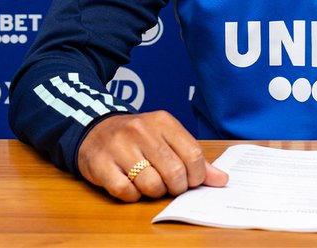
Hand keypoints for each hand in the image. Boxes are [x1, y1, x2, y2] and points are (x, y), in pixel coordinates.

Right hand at [77, 110, 228, 201]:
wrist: (96, 129)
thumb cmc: (139, 137)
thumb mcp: (167, 137)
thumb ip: (193, 158)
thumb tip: (221, 180)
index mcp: (163, 121)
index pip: (193, 154)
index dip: (197, 175)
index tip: (192, 180)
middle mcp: (142, 131)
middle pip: (174, 172)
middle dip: (177, 187)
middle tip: (172, 185)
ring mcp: (120, 147)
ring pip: (151, 185)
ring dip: (155, 192)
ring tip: (151, 183)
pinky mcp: (101, 165)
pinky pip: (126, 192)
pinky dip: (133, 196)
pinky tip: (132, 186)